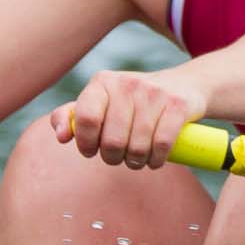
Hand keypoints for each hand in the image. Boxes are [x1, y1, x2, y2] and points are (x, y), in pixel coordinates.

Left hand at [50, 68, 208, 169]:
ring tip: (135, 159)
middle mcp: (126, 84)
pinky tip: (154, 160)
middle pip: (112, 140)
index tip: (90, 151)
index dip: (85, 142)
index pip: (86, 118)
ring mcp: (154, 93)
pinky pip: (162, 144)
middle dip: (112, 157)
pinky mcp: (178, 105)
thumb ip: (71, 116)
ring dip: (135, 161)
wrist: (183, 84)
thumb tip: (61, 137)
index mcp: (101, 83)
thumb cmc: (131, 101)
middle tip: (116, 157)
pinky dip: (156, 159)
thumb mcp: (100, 101)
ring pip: (137, 146)